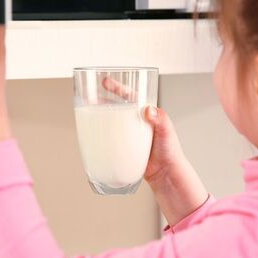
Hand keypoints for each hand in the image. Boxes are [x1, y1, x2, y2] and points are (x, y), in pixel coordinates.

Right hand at [102, 78, 208, 224]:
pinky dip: (102, 136)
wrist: (166, 174)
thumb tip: (149, 110)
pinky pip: (111, 140)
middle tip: (90, 98)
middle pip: (117, 108)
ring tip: (88, 115)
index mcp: (147, 115)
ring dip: (100, 118)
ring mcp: (130, 136)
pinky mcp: (124, 148)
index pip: (131, 96)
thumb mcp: (167, 132)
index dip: (118, 88)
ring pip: (112, 123)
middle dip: (103, 101)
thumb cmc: (170, 152)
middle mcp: (137, 123)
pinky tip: (93, 137)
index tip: (106, 82)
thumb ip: (160, 120)